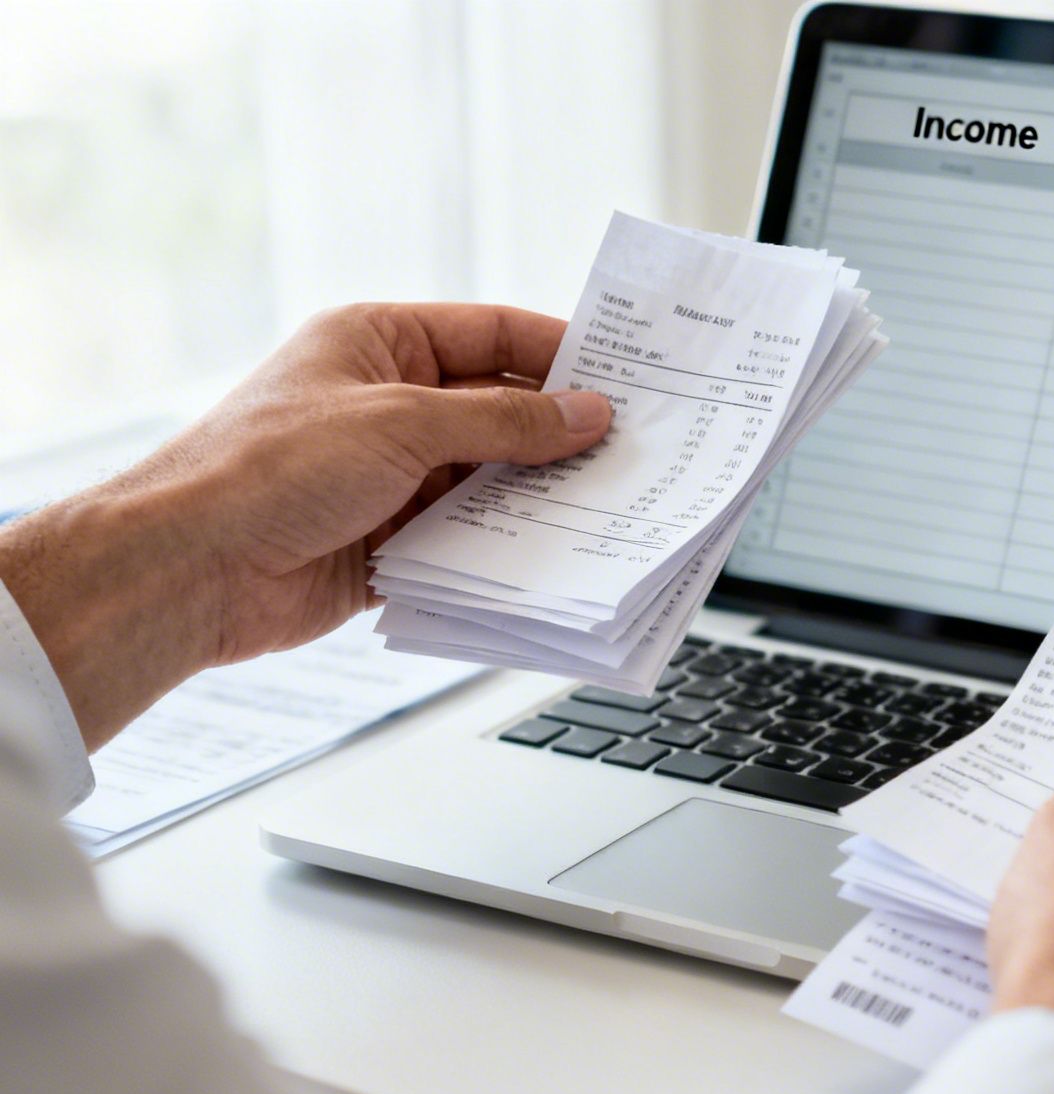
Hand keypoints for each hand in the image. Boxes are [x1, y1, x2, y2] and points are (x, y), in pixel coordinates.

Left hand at [0, 303, 610, 746]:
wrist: (190, 569)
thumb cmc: (270, 469)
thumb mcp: (403, 424)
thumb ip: (504, 422)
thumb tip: (586, 414)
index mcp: (381, 345)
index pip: (492, 335)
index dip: (560, 353)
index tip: (625, 377)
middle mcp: (388, 405)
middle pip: (500, 412)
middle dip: (560, 433)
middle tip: (635, 448)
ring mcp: (390, 477)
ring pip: (490, 480)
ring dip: (539, 496)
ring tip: (610, 506)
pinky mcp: (390, 543)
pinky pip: (468, 541)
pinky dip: (507, 549)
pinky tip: (555, 556)